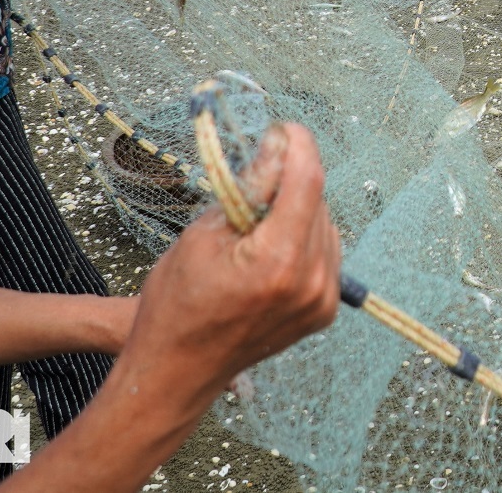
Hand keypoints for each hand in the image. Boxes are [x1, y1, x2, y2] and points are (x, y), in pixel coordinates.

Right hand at [119, 123, 339, 405]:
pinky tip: (271, 244)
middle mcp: (311, 281)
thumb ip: (246, 190)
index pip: (307, 181)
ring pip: (324, 224)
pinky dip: (303, 237)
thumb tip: (275, 147)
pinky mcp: (323, 311)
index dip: (298, 146)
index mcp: (277, 261)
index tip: (284, 129)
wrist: (177, 371)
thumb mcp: (202, 234)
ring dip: (298, 208)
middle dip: (291, 178)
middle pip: (317, 200)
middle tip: (258, 171)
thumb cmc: (176, 304)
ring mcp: (321, 300)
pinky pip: (325, 253)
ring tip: (256, 220)